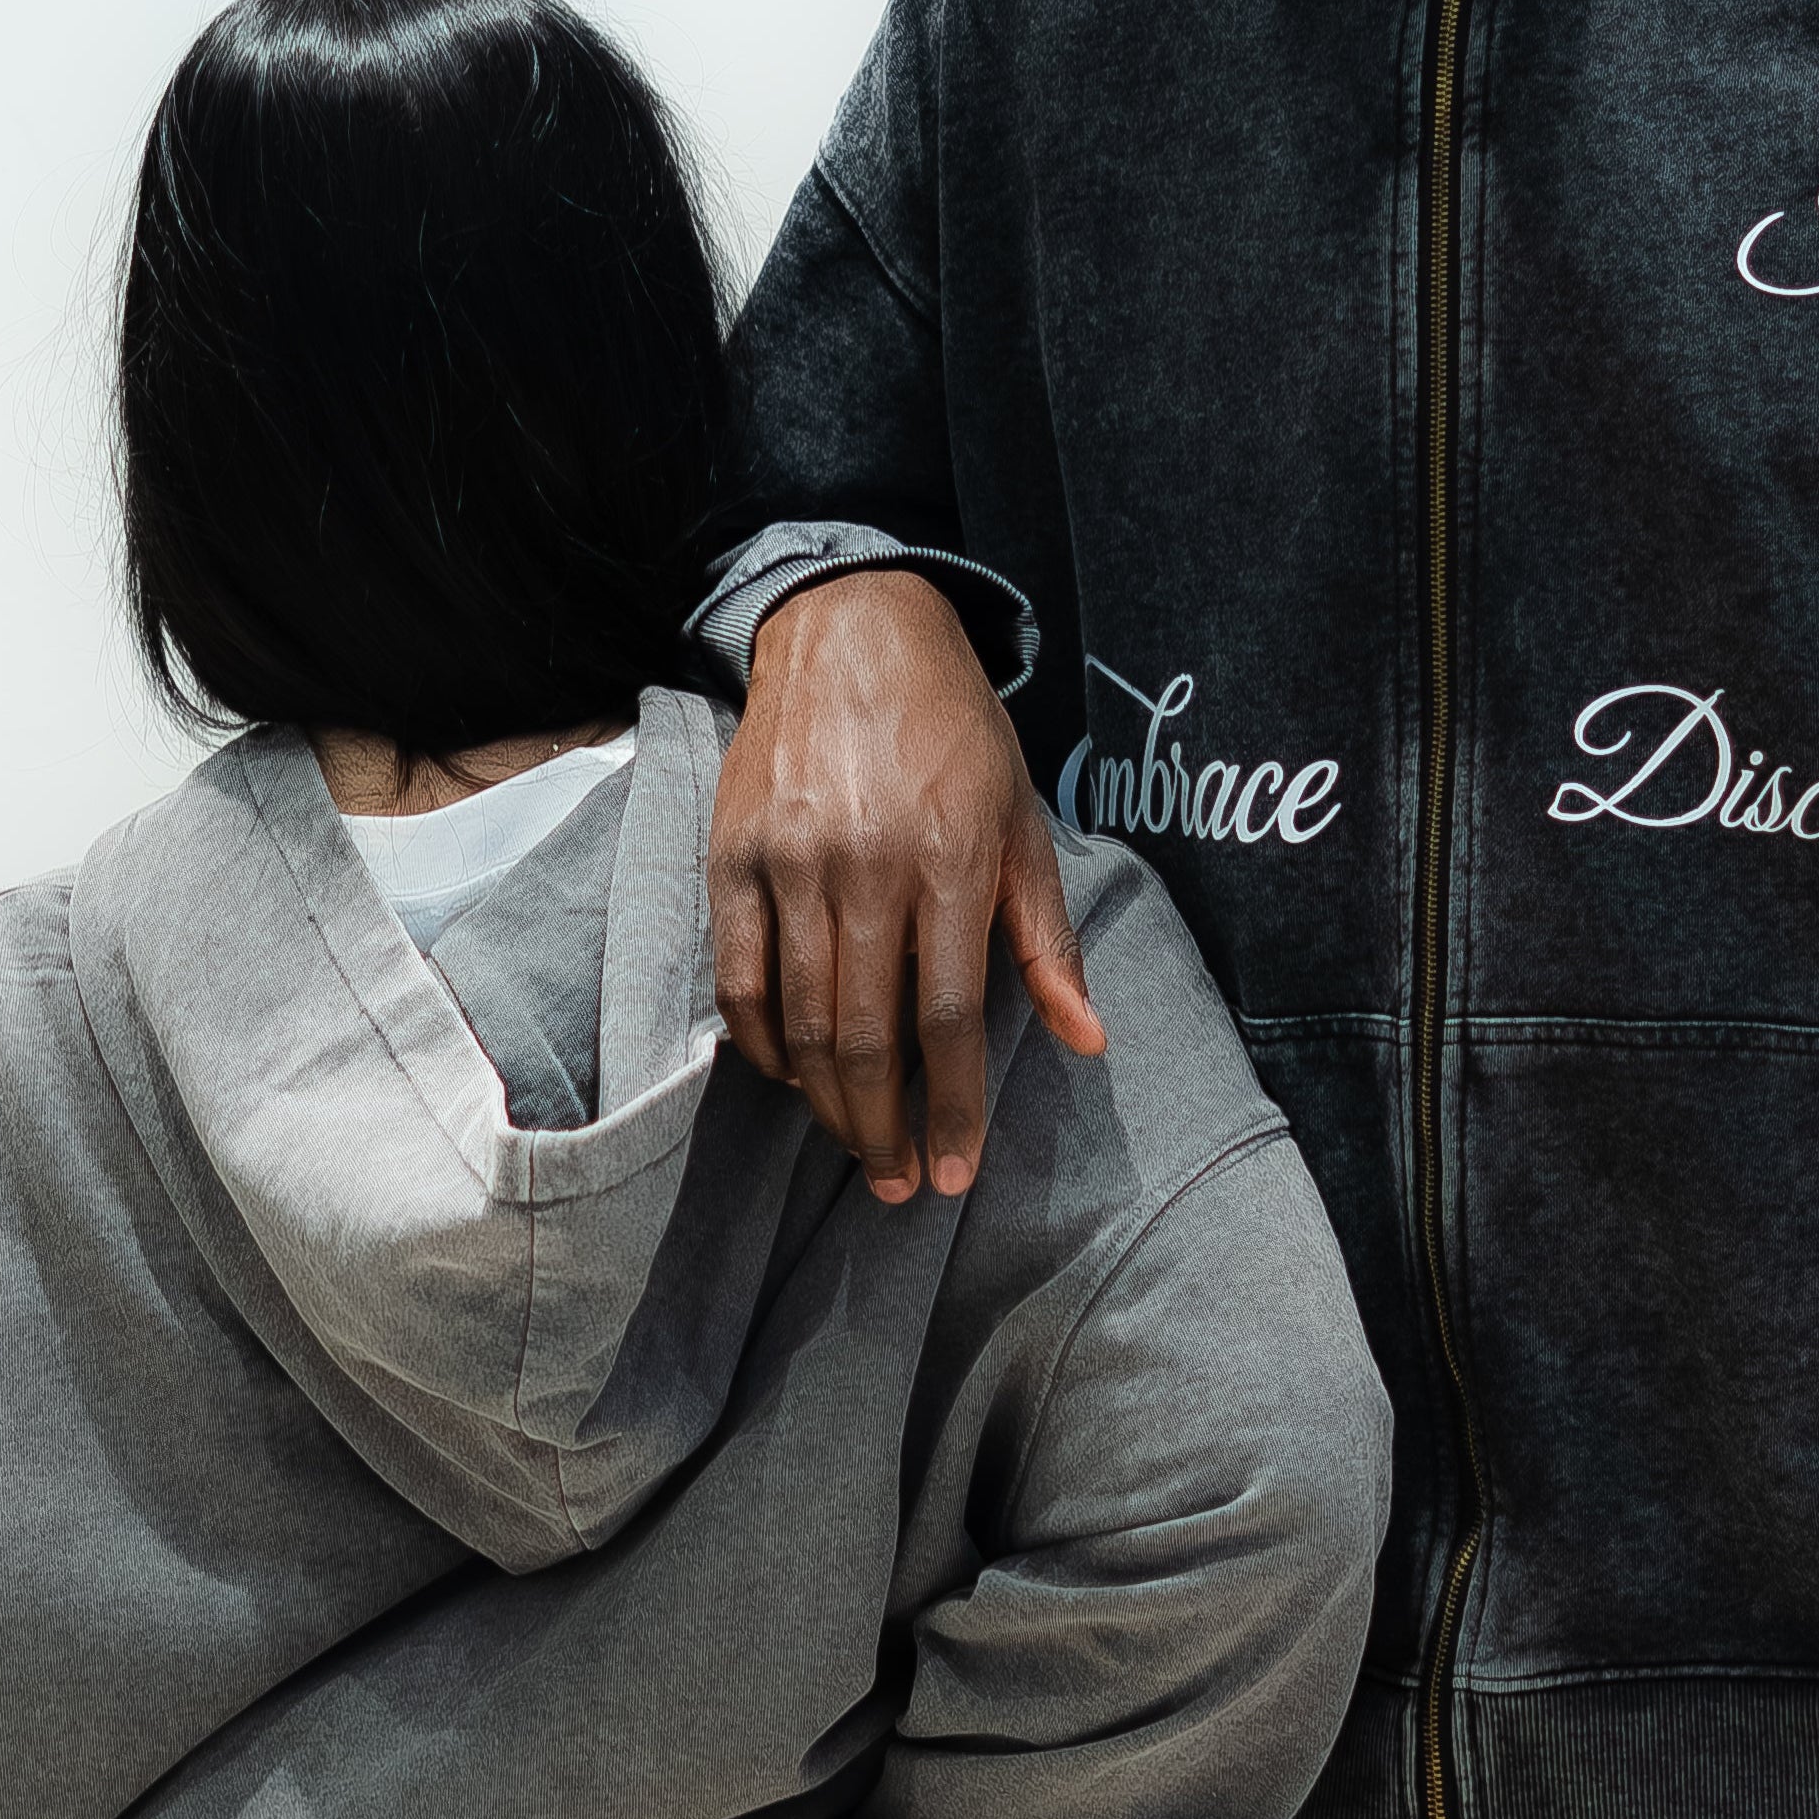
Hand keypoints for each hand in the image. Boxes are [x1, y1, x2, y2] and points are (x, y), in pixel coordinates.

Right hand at [711, 570, 1103, 1203]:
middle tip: (897, 1187)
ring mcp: (790, 861)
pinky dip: (761, 1046)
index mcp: (950, 859)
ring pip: (800, 1021)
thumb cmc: (954, 732)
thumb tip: (1087, 1038)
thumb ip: (1046, 936)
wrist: (852, 630)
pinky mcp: (731, 856)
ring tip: (854, 1145)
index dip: (950, 1108)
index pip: (948, 1017)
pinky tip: (791, 1077)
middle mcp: (866, 865)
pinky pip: (737, 980)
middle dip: (884, 1129)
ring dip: (827, 1104)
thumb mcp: (1021, 820)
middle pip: (868, 1036)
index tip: (954, 1173)